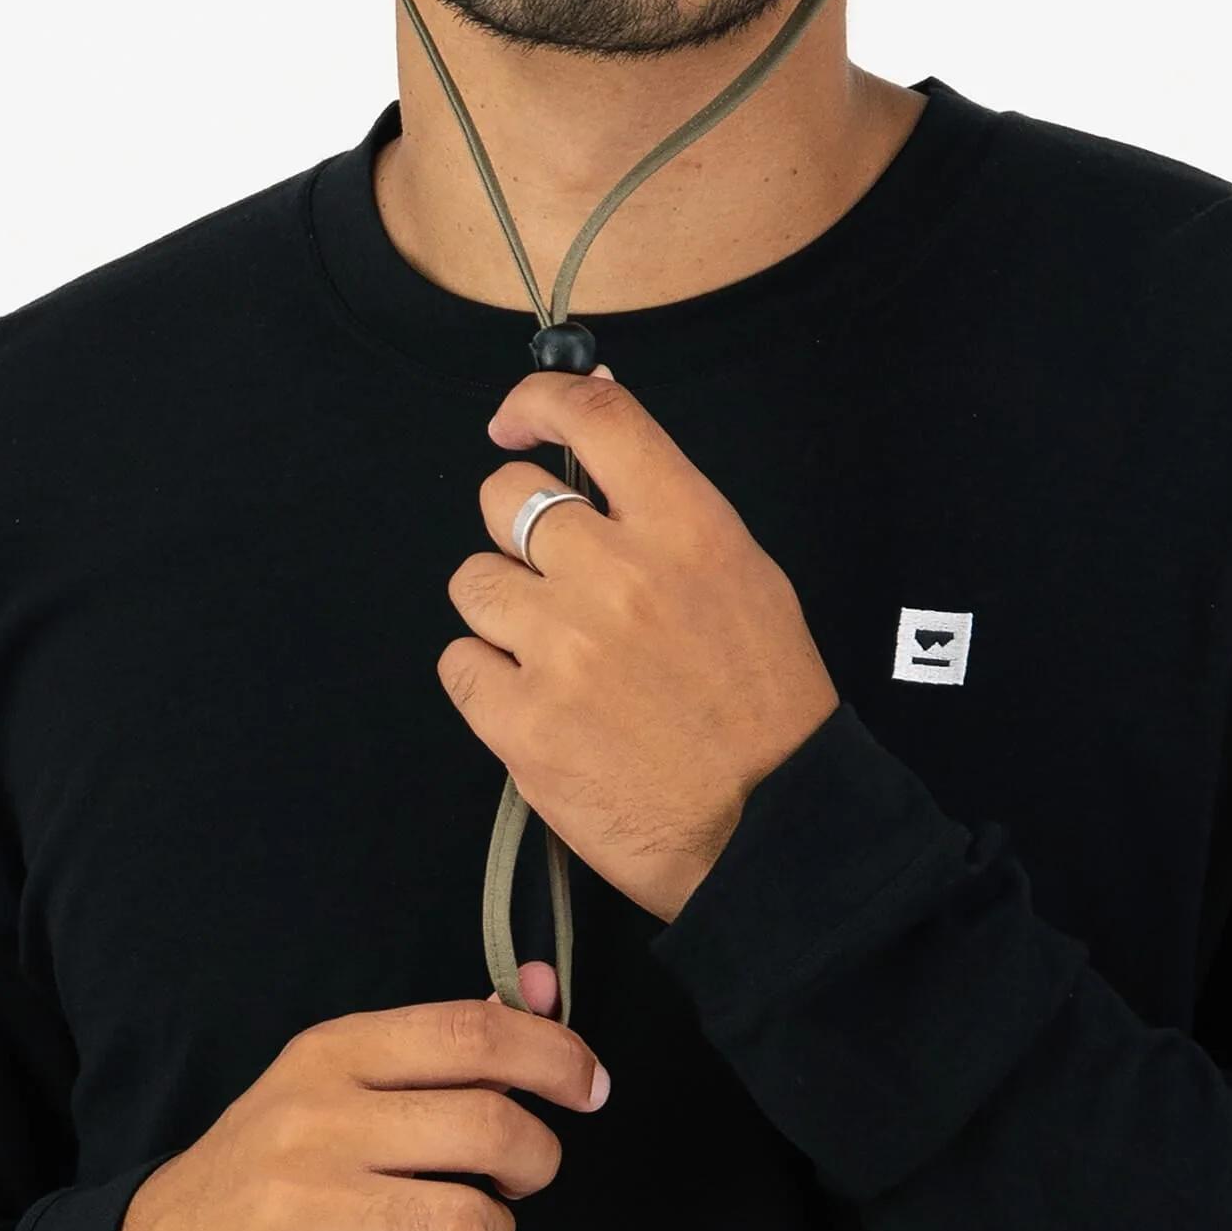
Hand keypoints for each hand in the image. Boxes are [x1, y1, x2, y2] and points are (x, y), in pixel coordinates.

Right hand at [110, 992, 608, 1230]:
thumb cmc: (276, 1161)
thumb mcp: (344, 1079)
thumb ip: (448, 1039)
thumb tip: (547, 988)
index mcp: (334, 1051)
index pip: (473, 1032)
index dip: (554, 1055)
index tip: (590, 1084)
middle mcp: (314, 1117)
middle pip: (486, 1125)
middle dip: (539, 1158)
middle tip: (529, 1174)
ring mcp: (298, 1205)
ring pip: (466, 1220)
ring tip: (463, 1230)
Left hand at [438, 366, 841, 924]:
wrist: (772, 834)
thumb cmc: (764, 702)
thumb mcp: (741, 572)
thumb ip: (662, 496)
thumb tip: (592, 397)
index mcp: (686, 527)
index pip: (592, 417)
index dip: (537, 401)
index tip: (514, 421)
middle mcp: (617, 572)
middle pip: (504, 496)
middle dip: (515, 531)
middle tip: (553, 578)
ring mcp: (562, 647)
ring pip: (471, 581)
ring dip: (501, 610)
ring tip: (552, 653)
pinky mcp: (521, 721)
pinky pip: (459, 663)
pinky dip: (486, 680)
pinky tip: (536, 703)